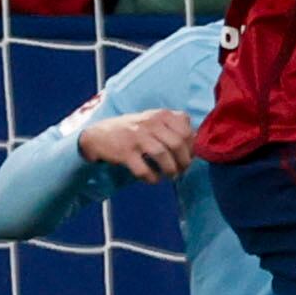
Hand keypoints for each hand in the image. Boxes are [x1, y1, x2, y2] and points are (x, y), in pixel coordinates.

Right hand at [75, 107, 193, 182]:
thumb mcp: (154, 119)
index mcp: (161, 115)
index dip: (192, 148)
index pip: (187, 132)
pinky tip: (153, 179)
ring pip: (163, 156)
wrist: (99, 135)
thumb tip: (196, 143)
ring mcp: (136, 137)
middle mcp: (150, 123)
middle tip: (182, 169)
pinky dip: (152, 178)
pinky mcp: (125, 152)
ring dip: (171, 170)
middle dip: (184, 161)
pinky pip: (144, 169)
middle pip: (177, 144)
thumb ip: (175, 125)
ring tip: (171, 175)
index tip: (189, 157)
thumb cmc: (134, 130)